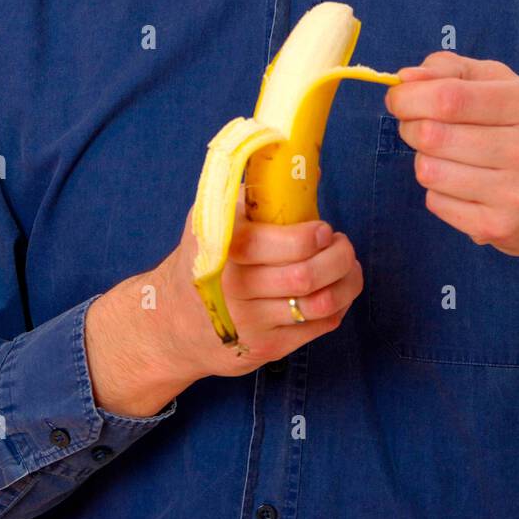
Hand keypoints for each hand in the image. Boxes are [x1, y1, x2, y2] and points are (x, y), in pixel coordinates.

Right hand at [162, 202, 362, 374]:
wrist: (172, 320)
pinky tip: (335, 289)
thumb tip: (309, 170)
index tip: (324, 229)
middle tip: (342, 245)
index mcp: (222, 249)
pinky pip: (318, 328)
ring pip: (318, 306)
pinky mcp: (266, 349)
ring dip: (345, 283)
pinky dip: (338, 306)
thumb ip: (256, 192)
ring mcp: (251, 324)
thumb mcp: (213, 217)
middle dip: (338, 258)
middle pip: (304, 277)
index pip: (275, 245)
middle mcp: (234, 290)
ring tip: (347, 266)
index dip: (309, 237)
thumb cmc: (204, 257)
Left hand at [384, 51, 518, 299]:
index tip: (399, 97)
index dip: (410, 96)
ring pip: (428, 170)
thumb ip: (457, 71)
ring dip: (425, 160)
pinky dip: (439, 191)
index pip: (449, 97)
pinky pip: (436, 202)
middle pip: (432, 134)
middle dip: (410, 126)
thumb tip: (406, 77)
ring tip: (449, 157)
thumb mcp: (511, 89)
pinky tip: (465, 186)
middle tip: (419, 126)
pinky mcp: (497, 227)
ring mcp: (514, 194)